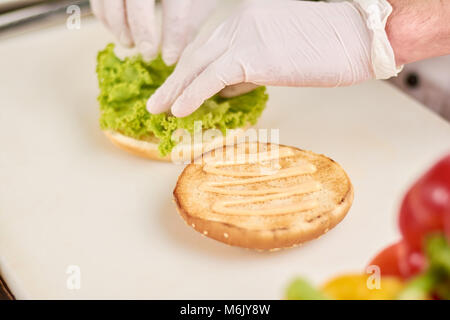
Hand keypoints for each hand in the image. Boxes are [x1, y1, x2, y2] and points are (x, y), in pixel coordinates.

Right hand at [90, 0, 216, 63]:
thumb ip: (192, 20)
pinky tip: (120, 31)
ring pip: (111, 0)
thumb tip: (179, 48)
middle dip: (142, 31)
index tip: (170, 59)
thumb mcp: (200, 0)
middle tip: (148, 54)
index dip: (173, 36)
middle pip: (138, 0)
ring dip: (119, 27)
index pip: (175, 6)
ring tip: (130, 44)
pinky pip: (99, 0)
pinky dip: (106, 18)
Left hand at [147, 0, 375, 116]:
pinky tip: (178, 111)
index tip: (177, 89)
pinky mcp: (250, 55)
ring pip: (197, 66)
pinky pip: (210, 78)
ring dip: (174, 91)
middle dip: (174, 81)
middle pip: (196, 55)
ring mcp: (242, 36)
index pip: (208, 47)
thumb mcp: (281, 55)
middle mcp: (238, 22)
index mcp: (246, 18)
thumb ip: (249, 67)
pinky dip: (191, 95)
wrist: (357, 38)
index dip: (189, 71)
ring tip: (157, 110)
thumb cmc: (329, 47)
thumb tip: (227, 88)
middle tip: (157, 102)